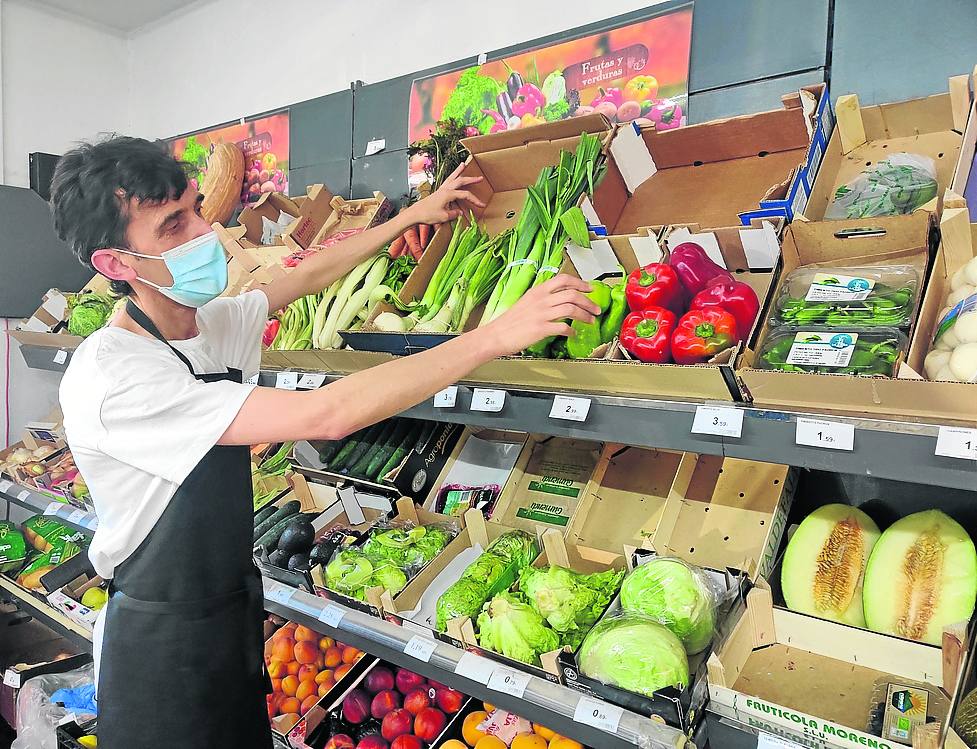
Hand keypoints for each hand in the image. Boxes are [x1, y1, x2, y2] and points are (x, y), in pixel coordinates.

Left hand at [407, 164, 484, 224]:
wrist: (415, 213)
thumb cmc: (428, 215)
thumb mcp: (444, 217)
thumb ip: (454, 214)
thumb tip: (460, 212)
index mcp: (448, 194)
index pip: (465, 195)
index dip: (475, 200)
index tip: (482, 205)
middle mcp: (445, 189)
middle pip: (460, 181)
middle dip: (471, 179)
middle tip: (480, 178)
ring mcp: (440, 189)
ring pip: (452, 177)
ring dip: (458, 171)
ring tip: (463, 164)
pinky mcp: (437, 192)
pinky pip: (447, 182)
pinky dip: (452, 177)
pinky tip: (453, 177)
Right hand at [478, 275, 599, 357]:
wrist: (496, 335)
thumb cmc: (509, 322)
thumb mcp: (526, 302)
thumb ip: (542, 298)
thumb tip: (559, 299)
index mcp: (537, 291)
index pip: (563, 280)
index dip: (580, 283)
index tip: (590, 288)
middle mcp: (541, 300)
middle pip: (572, 294)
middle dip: (588, 301)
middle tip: (596, 308)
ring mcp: (541, 314)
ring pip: (571, 309)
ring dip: (585, 315)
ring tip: (590, 320)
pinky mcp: (541, 328)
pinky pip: (563, 327)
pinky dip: (571, 331)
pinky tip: (573, 333)